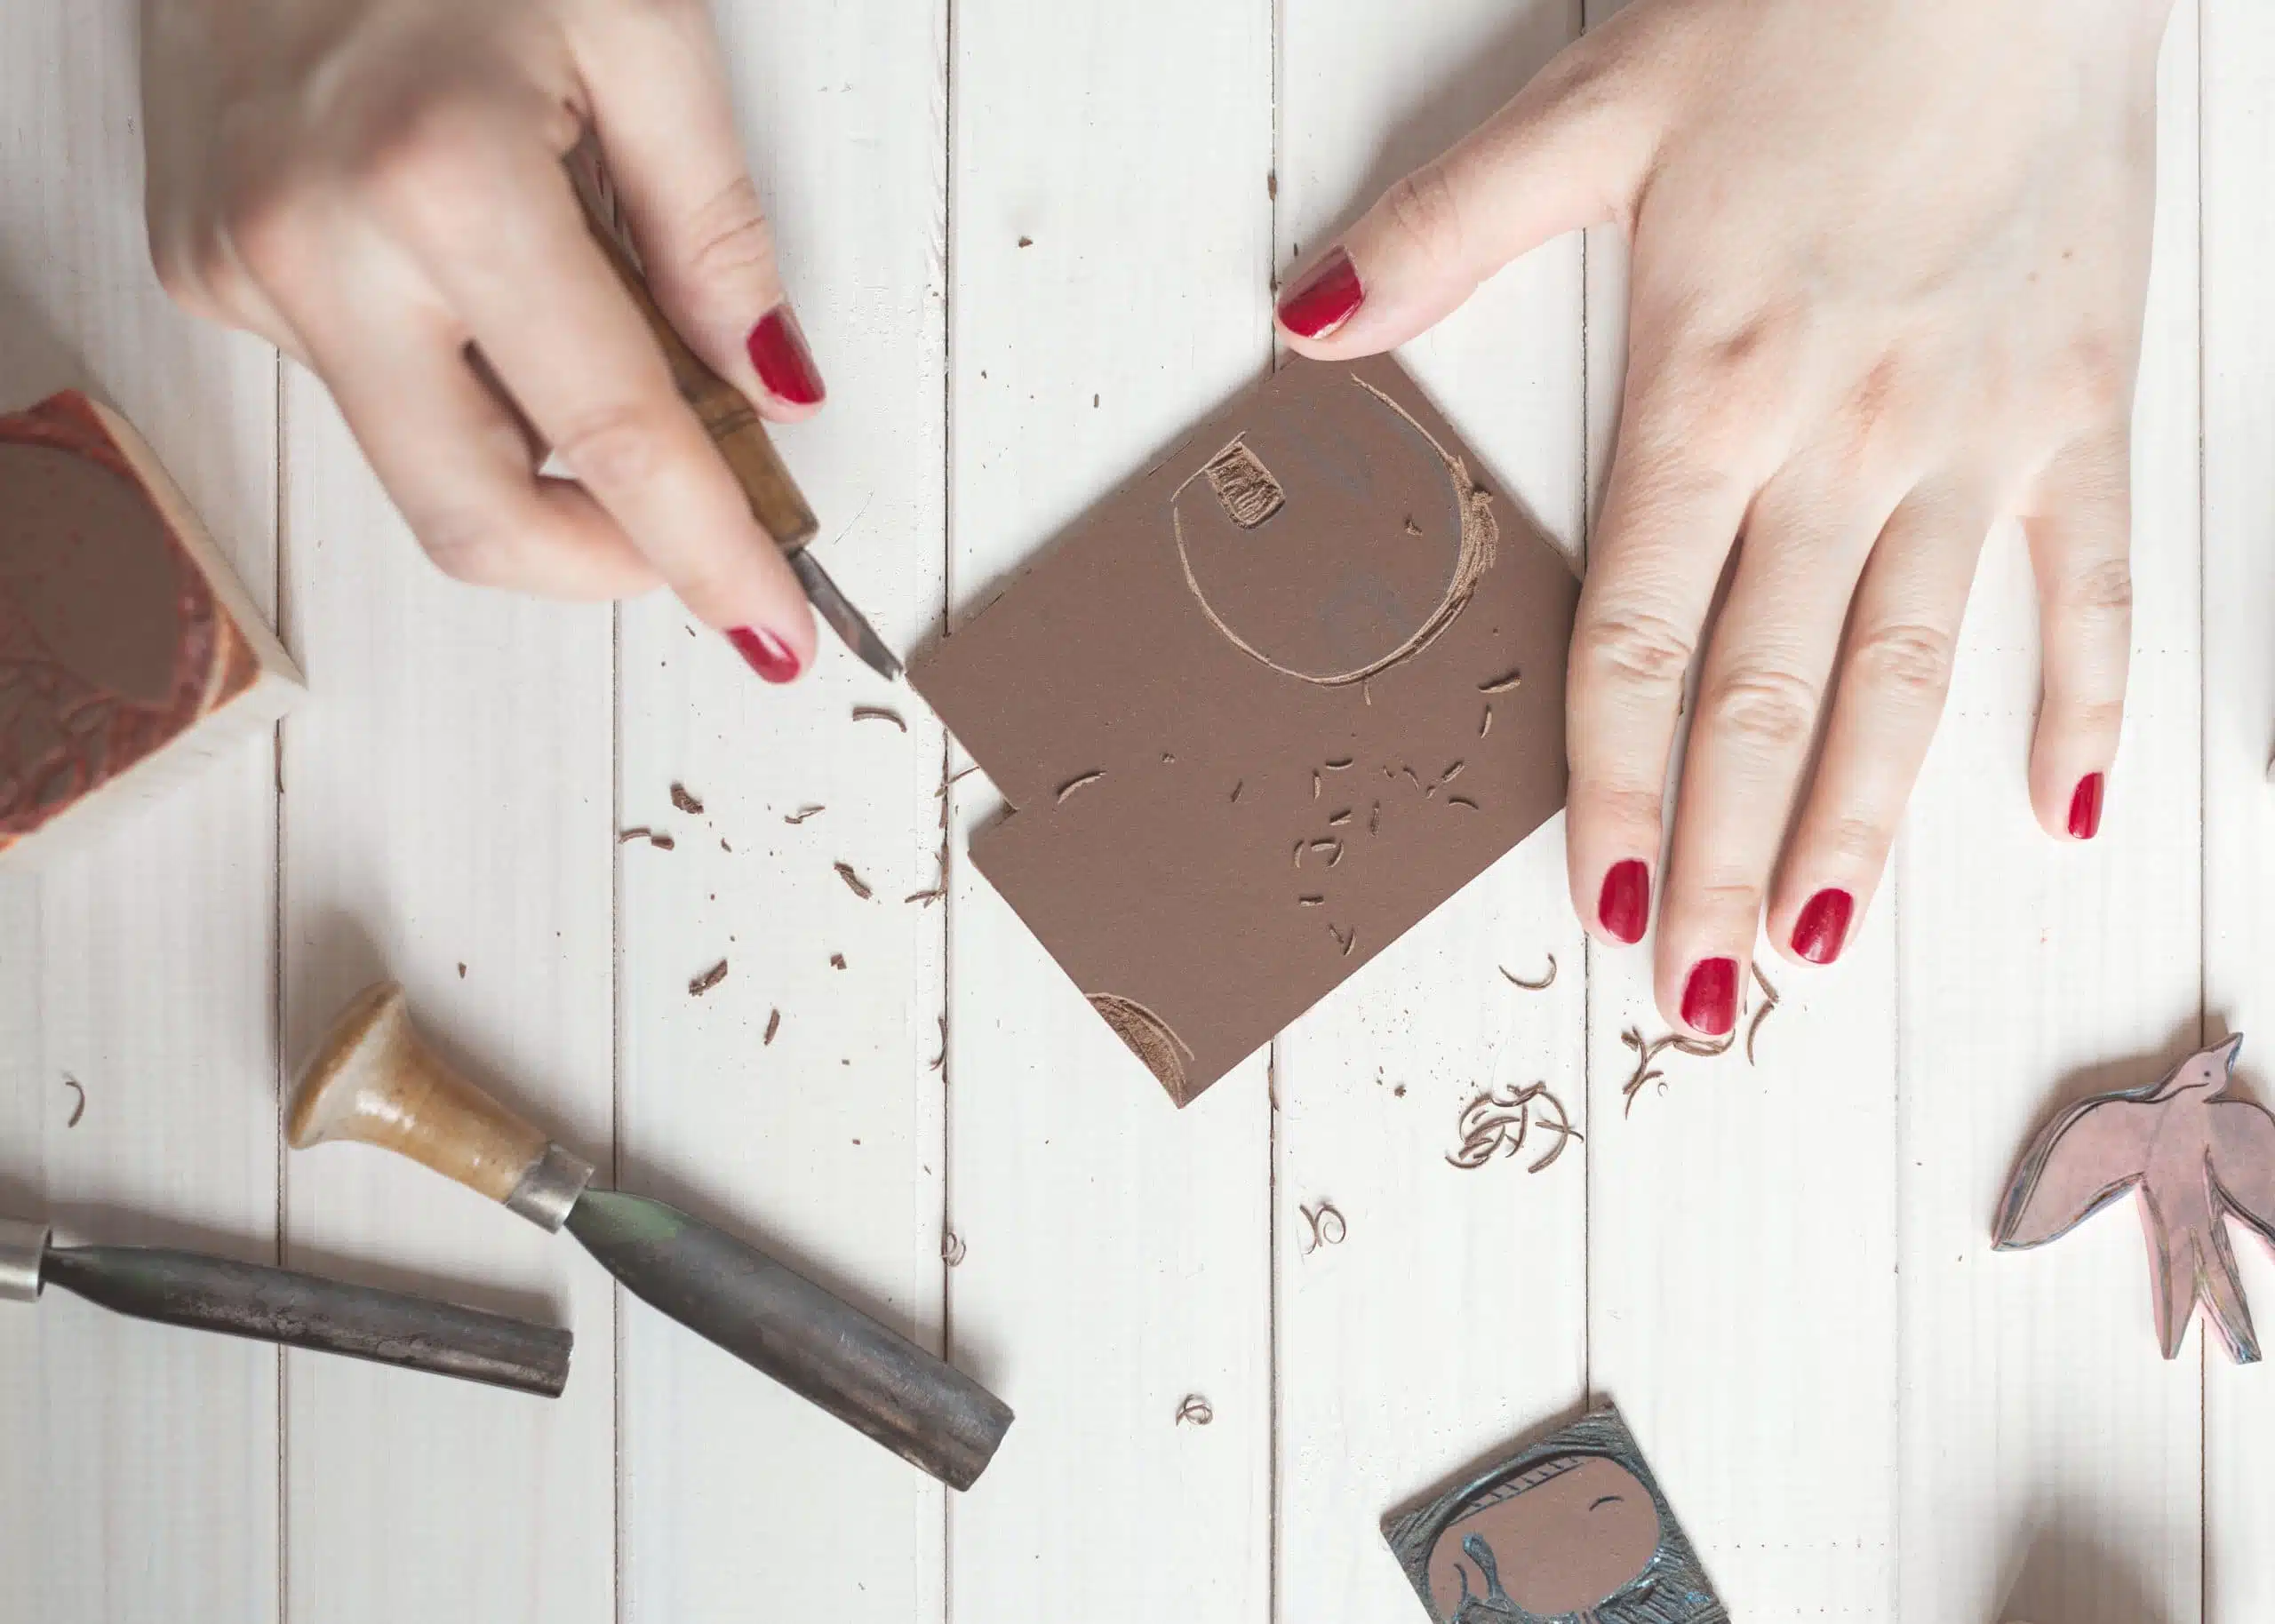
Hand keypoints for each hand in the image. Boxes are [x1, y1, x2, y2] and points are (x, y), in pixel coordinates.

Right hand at [142, 0, 820, 681]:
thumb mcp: (639, 24)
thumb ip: (714, 227)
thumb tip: (773, 387)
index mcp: (445, 177)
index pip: (613, 438)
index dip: (706, 555)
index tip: (771, 629)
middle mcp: (318, 244)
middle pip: (475, 522)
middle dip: (603, 566)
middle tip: (695, 542)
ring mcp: (244, 267)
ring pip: (420, 465)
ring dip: (535, 460)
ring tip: (596, 341)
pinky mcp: (207, 270)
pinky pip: (363, 387)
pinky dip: (454, 371)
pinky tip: (469, 265)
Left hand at [1275, 0, 2169, 1033]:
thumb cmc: (1804, 9)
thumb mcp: (1595, 104)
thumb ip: (1449, 234)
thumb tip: (1308, 327)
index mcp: (1708, 387)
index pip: (1637, 638)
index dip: (1615, 788)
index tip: (1605, 909)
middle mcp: (1840, 440)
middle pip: (1764, 696)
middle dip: (1725, 861)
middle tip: (1703, 1001)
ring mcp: (1974, 435)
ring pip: (1909, 672)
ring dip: (1862, 826)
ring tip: (1822, 953)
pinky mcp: (2083, 403)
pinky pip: (2093, 579)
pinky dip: (2087, 694)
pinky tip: (2057, 809)